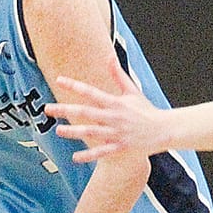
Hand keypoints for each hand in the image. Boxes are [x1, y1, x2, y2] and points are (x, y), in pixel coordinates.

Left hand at [47, 69, 165, 162]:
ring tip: (58, 131)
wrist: (165, 129)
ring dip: (74, 132)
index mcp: (116, 102)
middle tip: (47, 109)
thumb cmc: (146, 109)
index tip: (59, 80)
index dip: (75, 86)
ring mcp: (117, 133)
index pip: (91, 92)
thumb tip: (109, 55)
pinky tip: (75, 157)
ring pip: (92, 132)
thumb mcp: (132, 90)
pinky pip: (103, 152)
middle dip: (66, 110)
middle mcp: (114, 117)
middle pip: (86, 113)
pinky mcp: (121, 147)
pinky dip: (89, 155)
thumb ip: (118, 74)